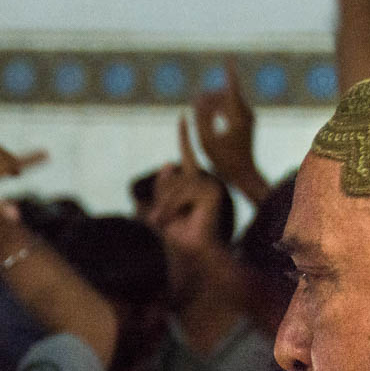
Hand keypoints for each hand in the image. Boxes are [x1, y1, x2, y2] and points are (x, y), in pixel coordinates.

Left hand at [149, 121, 229, 253]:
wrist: (191, 253)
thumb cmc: (178, 236)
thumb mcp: (163, 207)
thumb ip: (163, 187)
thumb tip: (168, 163)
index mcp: (195, 184)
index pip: (188, 156)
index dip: (184, 137)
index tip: (182, 117)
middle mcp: (206, 182)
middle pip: (174, 175)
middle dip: (161, 198)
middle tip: (155, 219)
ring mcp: (213, 186)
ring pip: (178, 183)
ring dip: (165, 204)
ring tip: (160, 221)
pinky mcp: (214, 193)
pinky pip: (185, 190)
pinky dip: (174, 205)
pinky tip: (175, 219)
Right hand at [191, 60, 263, 198]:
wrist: (243, 174)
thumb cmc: (223, 160)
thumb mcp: (206, 140)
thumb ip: (200, 118)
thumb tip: (198, 98)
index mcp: (238, 116)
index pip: (232, 88)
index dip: (229, 72)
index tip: (228, 58)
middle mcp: (246, 114)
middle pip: (227, 94)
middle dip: (210, 94)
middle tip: (194, 99)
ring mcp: (248, 119)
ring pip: (229, 101)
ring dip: (213, 101)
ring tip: (197, 108)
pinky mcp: (247, 124)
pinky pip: (232, 108)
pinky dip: (219, 108)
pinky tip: (208, 115)